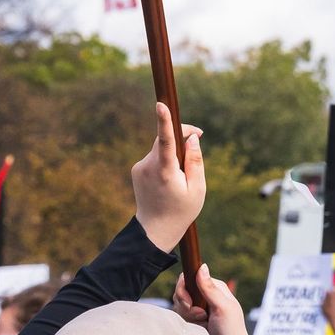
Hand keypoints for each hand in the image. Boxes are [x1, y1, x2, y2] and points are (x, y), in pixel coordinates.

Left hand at [132, 102, 204, 251]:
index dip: (164, 121)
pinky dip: (164, 161)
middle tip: (198, 138)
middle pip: (164, 138)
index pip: (164, 140)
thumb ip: (196, 161)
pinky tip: (169, 181)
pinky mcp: (136, 170)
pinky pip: (154, 157)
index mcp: (165, 171)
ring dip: (173, 153)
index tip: (161, 105)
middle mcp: (148, 166)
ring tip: (180, 178)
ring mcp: (139, 167)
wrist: (154, 230)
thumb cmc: (181, 211)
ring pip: (159, 148)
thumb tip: (191, 138)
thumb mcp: (197, 189)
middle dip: (181, 136)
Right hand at [172, 262, 248, 334]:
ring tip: (203, 322)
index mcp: (214, 287)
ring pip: (179, 304)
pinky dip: (187, 322)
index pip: (188, 277)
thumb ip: (210, 288)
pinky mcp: (193, 318)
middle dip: (187, 306)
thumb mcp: (222, 308)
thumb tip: (202, 266)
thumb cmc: (231, 330)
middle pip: (181, 291)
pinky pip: (181, 315)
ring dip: (189, 315)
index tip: (189, 303)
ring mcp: (198, 306)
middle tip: (201, 316)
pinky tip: (199, 327)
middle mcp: (205, 294)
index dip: (184, 289)